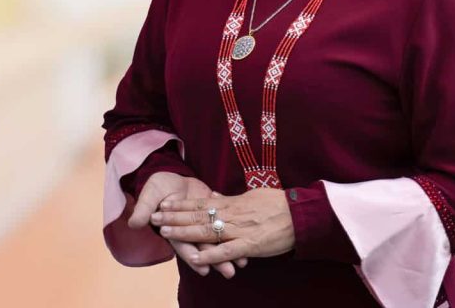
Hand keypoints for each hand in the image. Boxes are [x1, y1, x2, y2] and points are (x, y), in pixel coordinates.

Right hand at [128, 172, 245, 277]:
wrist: (171, 176)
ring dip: (228, 251)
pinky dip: (233, 233)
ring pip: (216, 240)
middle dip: (216, 260)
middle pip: (203, 248)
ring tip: (242, 263)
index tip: (204, 268)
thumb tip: (134, 223)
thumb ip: (144, 209)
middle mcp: (189, 231)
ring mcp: (202, 224)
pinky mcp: (212, 214)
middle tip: (229, 272)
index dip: (193, 257)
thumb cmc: (157, 187)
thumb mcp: (149, 195)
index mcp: (173, 230)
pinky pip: (223, 225)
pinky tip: (246, 242)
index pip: (184, 246)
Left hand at [151, 188, 294, 265]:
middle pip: (198, 216)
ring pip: (207, 231)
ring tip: (165, 232)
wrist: (301, 213)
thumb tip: (217, 197)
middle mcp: (232, 215)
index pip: (201, 203)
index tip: (163, 203)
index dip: (181, 204)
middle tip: (153, 216)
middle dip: (174, 217)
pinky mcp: (250, 245)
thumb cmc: (279, 204)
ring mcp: (240, 230)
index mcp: (233, 203)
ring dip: (185, 233)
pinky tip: (195, 258)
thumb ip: (233, 199)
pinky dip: (210, 255)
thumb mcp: (253, 196)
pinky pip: (226, 251)